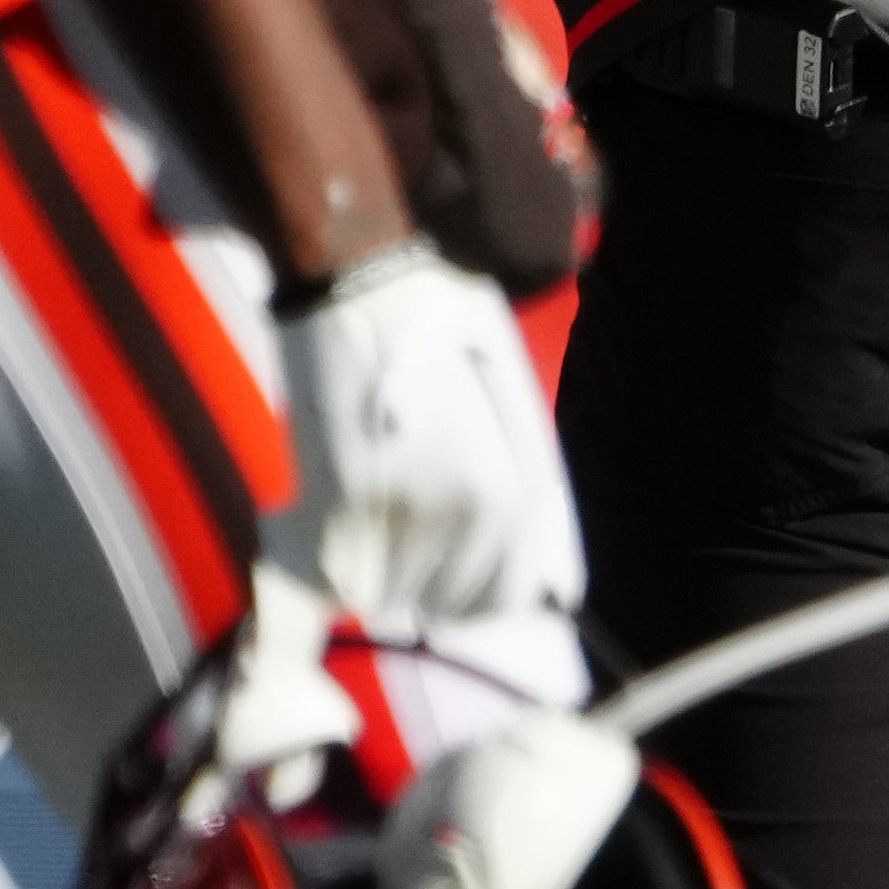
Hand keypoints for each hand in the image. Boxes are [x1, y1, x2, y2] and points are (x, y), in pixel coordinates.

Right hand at [274, 242, 584, 639]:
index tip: (469, 567)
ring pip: (402, 598)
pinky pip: (349, 582)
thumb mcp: (519, 409)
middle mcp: (464, 515)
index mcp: (515, 492)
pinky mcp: (331, 506)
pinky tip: (349, 520)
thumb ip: (537, 495)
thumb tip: (557, 584)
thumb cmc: (447, 330)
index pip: (517, 596)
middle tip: (421, 534)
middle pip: (460, 606)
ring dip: (395, 574)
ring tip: (385, 513)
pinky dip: (350, 565)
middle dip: (446, 584)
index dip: (496, 590)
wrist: (360, 283)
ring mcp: (396, 514)